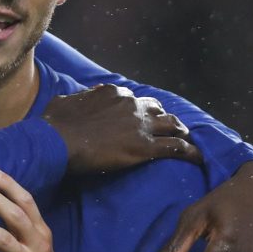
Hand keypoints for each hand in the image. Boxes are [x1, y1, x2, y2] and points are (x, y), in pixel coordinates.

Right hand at [43, 84, 200, 174]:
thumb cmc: (54, 124)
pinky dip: (190, 152)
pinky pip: (177, 147)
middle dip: (163, 118)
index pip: (134, 99)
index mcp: (113, 94)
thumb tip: (76, 101)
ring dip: (181, 132)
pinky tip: (198, 158)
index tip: (139, 118)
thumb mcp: (63, 102)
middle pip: (157, 109)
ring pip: (173, 125)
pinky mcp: (145, 147)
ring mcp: (140, 125)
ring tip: (186, 140)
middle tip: (165, 129)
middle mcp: (131, 105)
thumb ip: (77, 99)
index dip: (139, 109)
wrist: (58, 142)